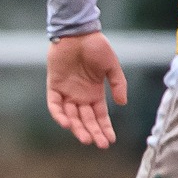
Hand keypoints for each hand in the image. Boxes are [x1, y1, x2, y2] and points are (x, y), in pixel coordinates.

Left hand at [46, 31, 128, 147]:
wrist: (78, 32)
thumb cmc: (96, 47)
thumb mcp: (111, 66)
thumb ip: (118, 84)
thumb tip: (123, 103)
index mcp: (94, 93)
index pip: (99, 116)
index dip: (105, 128)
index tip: (110, 140)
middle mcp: (80, 96)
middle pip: (86, 120)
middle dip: (93, 132)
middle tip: (99, 144)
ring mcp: (66, 92)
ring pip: (71, 116)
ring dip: (77, 128)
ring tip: (85, 138)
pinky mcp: (54, 86)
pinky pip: (54, 104)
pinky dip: (59, 114)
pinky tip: (66, 123)